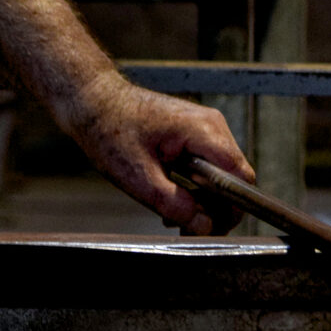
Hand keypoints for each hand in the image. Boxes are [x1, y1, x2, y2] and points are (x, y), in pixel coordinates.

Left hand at [61, 72, 253, 235]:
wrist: (91, 101)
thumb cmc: (108, 128)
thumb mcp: (138, 177)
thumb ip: (174, 204)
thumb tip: (204, 226)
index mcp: (203, 131)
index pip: (240, 178)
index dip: (231, 209)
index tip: (210, 228)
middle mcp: (211, 126)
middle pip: (233, 179)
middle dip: (212, 208)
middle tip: (185, 228)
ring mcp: (203, 128)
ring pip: (219, 175)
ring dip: (201, 199)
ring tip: (172, 214)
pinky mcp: (192, 134)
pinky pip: (206, 166)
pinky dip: (193, 186)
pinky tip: (170, 196)